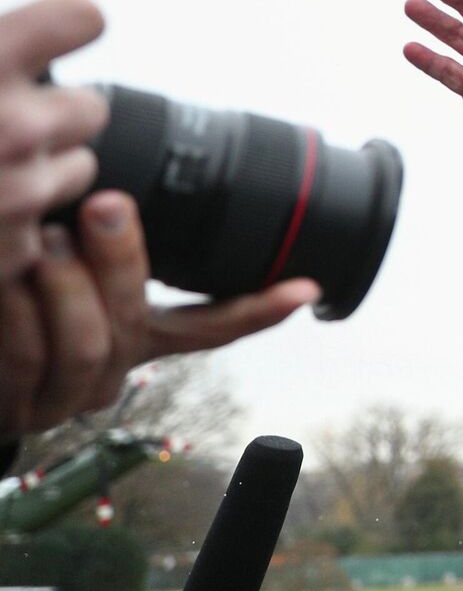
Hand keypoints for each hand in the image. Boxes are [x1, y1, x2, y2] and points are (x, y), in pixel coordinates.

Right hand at [0, 0, 108, 284]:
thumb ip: (3, 46)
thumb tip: (52, 22)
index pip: (80, 16)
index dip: (67, 24)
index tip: (65, 29)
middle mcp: (7, 126)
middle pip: (89, 109)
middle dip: (54, 119)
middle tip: (1, 125)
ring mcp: (13, 193)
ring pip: (78, 171)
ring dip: (39, 175)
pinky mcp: (12, 252)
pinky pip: (45, 229)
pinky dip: (14, 228)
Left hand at [0, 191, 316, 436]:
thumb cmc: (3, 300)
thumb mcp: (54, 263)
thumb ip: (87, 238)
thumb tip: (109, 181)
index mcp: (134, 337)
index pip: (210, 326)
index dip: (258, 309)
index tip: (305, 287)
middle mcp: (109, 370)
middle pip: (138, 322)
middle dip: (122, 258)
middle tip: (103, 203)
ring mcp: (66, 396)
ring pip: (91, 344)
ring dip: (64, 285)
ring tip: (39, 241)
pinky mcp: (20, 409)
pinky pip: (32, 359)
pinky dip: (19, 315)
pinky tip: (7, 281)